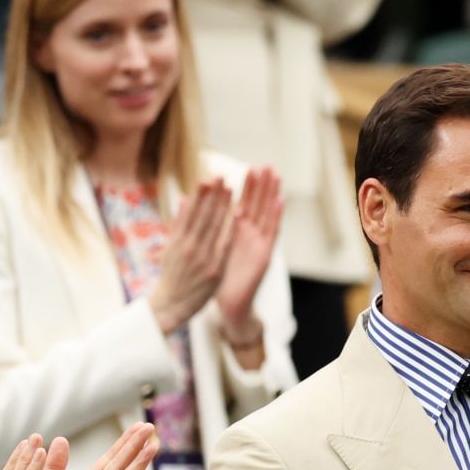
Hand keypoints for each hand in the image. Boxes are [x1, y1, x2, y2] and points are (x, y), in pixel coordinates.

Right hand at [148, 179, 232, 334]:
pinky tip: (238, 214)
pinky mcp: (214, 269)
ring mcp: (202, 258)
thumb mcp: (170, 247)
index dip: (200, 193)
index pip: (190, 211)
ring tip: (231, 187)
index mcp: (177, 240)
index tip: (207, 177)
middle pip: (202, 215)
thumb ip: (178, 224)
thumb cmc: (172, 275)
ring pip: (214, 226)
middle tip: (222, 174)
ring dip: (223, 205)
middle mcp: (188, 246)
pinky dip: (231, 229)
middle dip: (213, 194)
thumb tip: (184, 198)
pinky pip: (225, 245)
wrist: (171, 305)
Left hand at [214, 166, 283, 342]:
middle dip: (262, 185)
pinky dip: (276, 217)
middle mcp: (250, 236)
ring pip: (267, 214)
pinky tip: (280, 201)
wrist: (227, 305)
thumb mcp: (208, 248)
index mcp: (236, 232)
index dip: (247, 186)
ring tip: (276, 175)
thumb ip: (204, 226)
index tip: (249, 166)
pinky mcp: (264, 256)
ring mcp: (259, 245)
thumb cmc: (217, 278)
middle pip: (258, 205)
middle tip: (267, 164)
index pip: (243, 203)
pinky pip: (271, 233)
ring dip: (272, 194)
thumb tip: (190, 203)